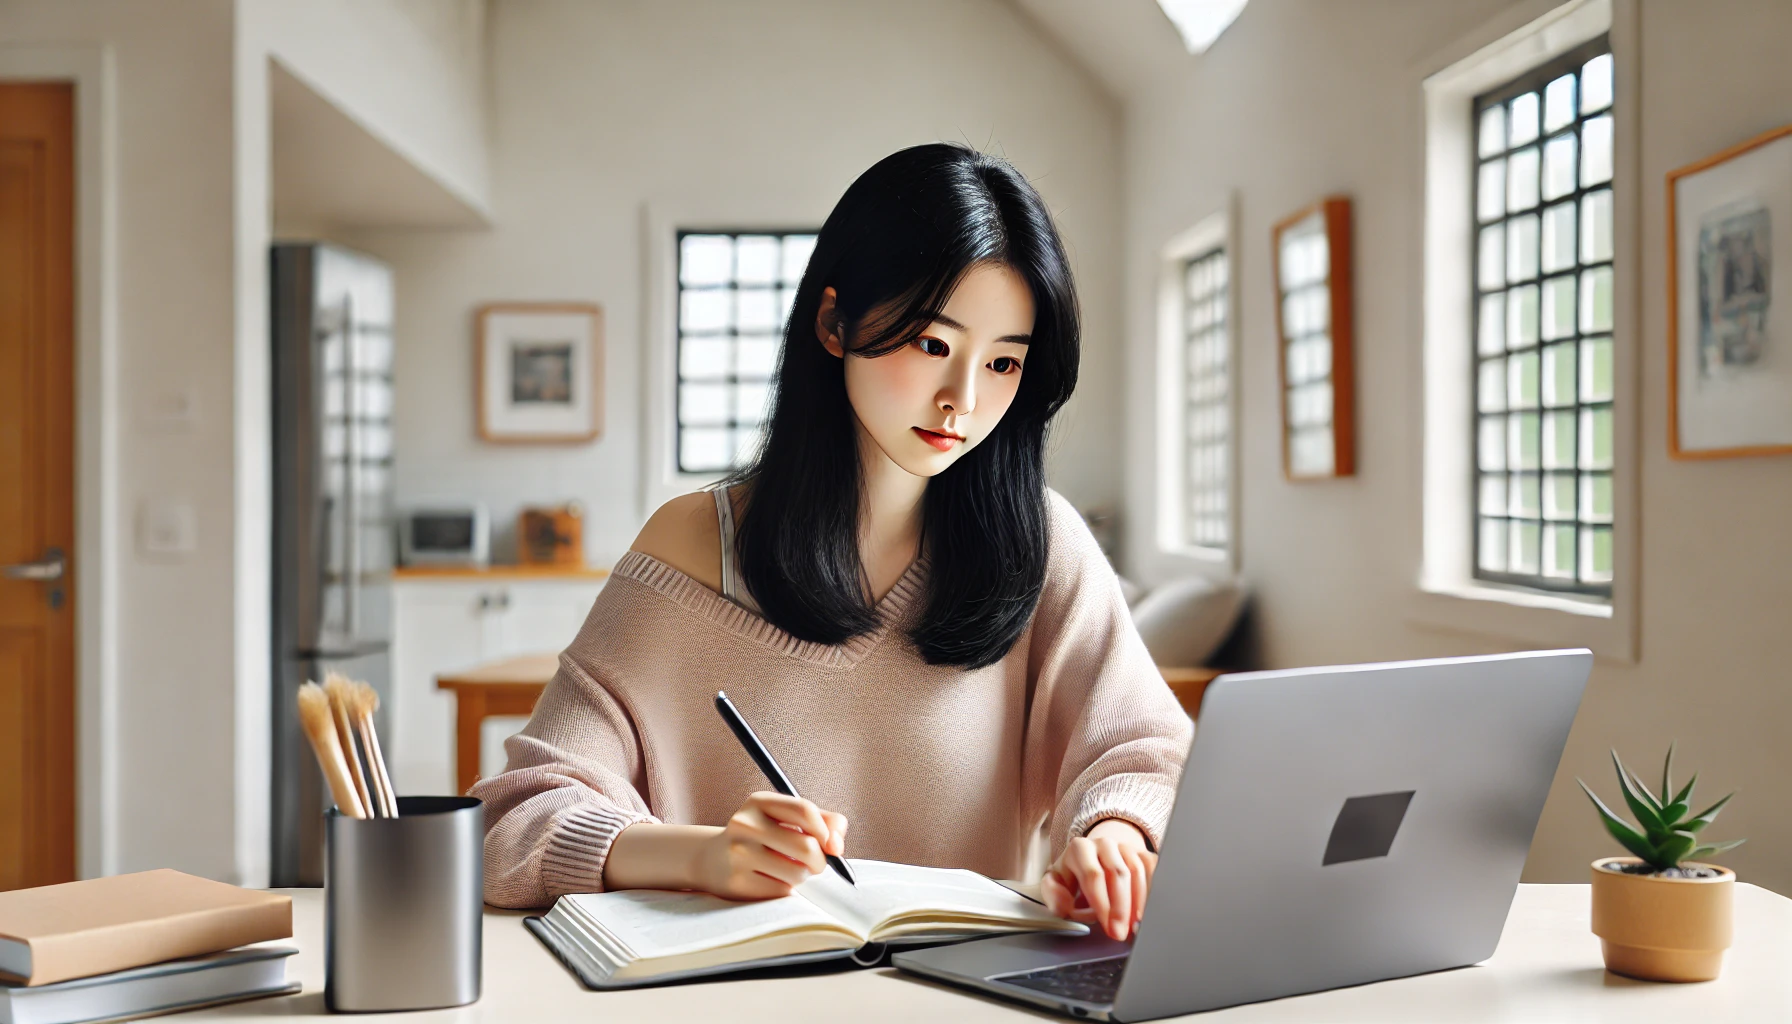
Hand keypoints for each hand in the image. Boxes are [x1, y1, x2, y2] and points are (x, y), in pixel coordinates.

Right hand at [692, 791, 847, 899]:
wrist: (713, 859)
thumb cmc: (763, 837)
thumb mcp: (788, 819)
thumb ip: (824, 822)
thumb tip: (837, 847)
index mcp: (759, 802)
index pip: (805, 811)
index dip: (826, 831)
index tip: (830, 844)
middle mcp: (745, 824)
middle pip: (807, 846)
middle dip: (821, 860)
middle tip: (815, 863)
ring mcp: (738, 854)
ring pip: (798, 873)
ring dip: (803, 875)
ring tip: (790, 870)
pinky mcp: (736, 882)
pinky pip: (782, 890)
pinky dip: (786, 888)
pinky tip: (771, 879)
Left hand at [1042, 819, 1156, 939]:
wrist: (1096, 856)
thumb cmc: (1074, 876)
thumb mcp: (1055, 882)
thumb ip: (1052, 894)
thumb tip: (1064, 905)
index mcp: (1080, 848)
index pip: (1093, 874)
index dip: (1102, 903)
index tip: (1106, 926)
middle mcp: (1104, 844)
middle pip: (1118, 873)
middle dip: (1121, 908)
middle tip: (1120, 933)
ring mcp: (1126, 847)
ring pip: (1138, 872)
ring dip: (1139, 903)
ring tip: (1135, 927)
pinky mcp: (1143, 854)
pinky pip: (1153, 871)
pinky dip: (1153, 893)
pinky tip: (1148, 913)